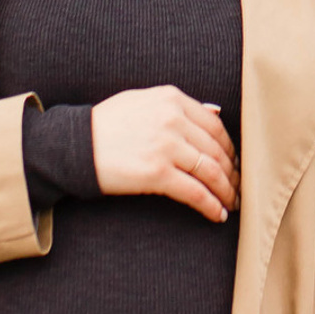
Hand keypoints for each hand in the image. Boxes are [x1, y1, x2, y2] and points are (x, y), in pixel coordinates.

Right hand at [90, 85, 238, 222]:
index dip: (230, 148)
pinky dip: (211, 205)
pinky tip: (218, 214)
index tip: (235, 163)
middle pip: (217, 149)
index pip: (215, 126)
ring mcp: (166, 146)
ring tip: (233, 203)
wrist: (75, 145)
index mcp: (172, 98)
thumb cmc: (106, 124)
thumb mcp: (143, 100)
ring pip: (211, 171)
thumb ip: (179, 105)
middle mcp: (173, 119)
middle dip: (233, 172)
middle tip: (240, 188)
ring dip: (227, 191)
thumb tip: (216, 112)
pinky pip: (194, 192)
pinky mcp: (156, 173)